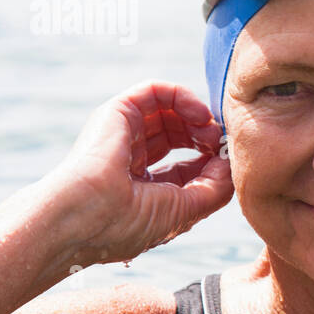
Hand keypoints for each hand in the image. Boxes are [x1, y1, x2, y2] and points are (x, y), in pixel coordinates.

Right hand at [43, 81, 232, 265]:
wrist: (83, 216)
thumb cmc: (127, 223)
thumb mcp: (185, 211)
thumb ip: (216, 188)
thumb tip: (230, 162)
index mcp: (142, 187)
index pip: (185, 167)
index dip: (210, 162)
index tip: (228, 162)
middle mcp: (131, 159)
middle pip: (179, 136)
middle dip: (206, 138)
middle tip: (221, 145)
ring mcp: (123, 134)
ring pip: (170, 111)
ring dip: (199, 118)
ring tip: (211, 132)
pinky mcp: (118, 112)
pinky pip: (155, 91)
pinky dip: (184, 96)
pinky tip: (200, 114)